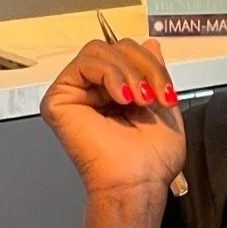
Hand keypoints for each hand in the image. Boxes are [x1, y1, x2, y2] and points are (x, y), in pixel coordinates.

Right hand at [41, 36, 185, 200]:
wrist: (137, 183)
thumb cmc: (150, 162)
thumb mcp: (165, 106)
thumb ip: (156, 73)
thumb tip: (150, 43)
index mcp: (115, 93)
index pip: (128, 54)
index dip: (151, 66)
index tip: (167, 94)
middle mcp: (93, 92)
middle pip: (114, 47)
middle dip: (143, 67)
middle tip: (153, 96)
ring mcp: (75, 94)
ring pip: (100, 50)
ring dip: (128, 72)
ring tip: (138, 100)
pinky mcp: (59, 99)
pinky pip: (84, 62)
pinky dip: (109, 74)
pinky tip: (121, 98)